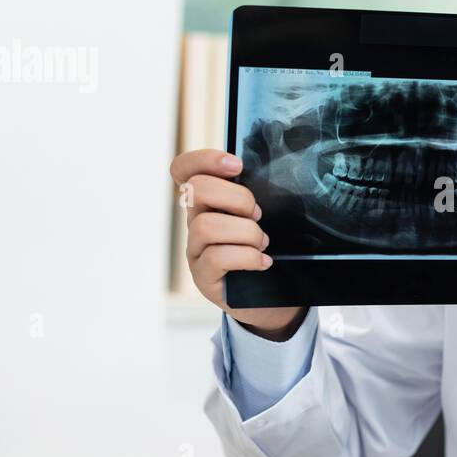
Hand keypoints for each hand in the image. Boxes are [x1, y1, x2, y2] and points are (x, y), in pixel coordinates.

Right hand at [169, 149, 307, 340]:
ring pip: (206, 225)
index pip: (183, 170)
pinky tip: (263, 262)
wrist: (272, 297)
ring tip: (263, 243)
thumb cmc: (267, 251)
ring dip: (245, 232)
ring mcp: (195, 250)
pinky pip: (217, 257)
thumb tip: (269, 176)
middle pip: (196, 189)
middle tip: (257, 214)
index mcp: (208, 202)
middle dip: (236, 197)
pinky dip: (247, 257)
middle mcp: (195, 222)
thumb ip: (254, 197)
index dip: (203, 159)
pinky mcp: (203, 277)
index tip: (237, 165)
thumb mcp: (262, 218)